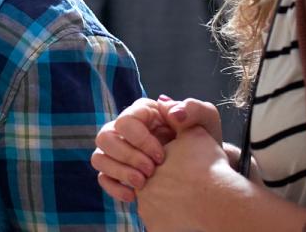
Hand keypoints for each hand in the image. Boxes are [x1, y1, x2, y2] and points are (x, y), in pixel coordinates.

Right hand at [93, 95, 223, 203]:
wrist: (205, 170)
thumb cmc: (203, 139)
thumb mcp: (205, 120)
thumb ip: (194, 109)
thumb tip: (173, 112)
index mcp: (143, 112)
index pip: (126, 120)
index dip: (140, 139)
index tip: (161, 156)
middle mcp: (125, 128)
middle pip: (106, 136)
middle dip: (127, 156)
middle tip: (151, 171)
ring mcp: (118, 149)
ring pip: (99, 155)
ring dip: (119, 171)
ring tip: (142, 185)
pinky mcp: (117, 170)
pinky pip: (102, 176)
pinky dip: (114, 187)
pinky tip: (133, 196)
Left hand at [136, 125, 230, 231]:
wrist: (224, 202)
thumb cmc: (209, 166)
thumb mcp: (194, 133)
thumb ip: (177, 116)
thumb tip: (163, 104)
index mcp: (146, 162)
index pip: (146, 162)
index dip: (162, 162)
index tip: (178, 165)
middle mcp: (142, 188)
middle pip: (149, 184)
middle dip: (162, 182)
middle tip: (184, 182)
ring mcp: (148, 212)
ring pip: (154, 205)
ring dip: (167, 202)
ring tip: (188, 197)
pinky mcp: (156, 229)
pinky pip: (161, 224)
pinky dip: (172, 220)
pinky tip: (188, 214)